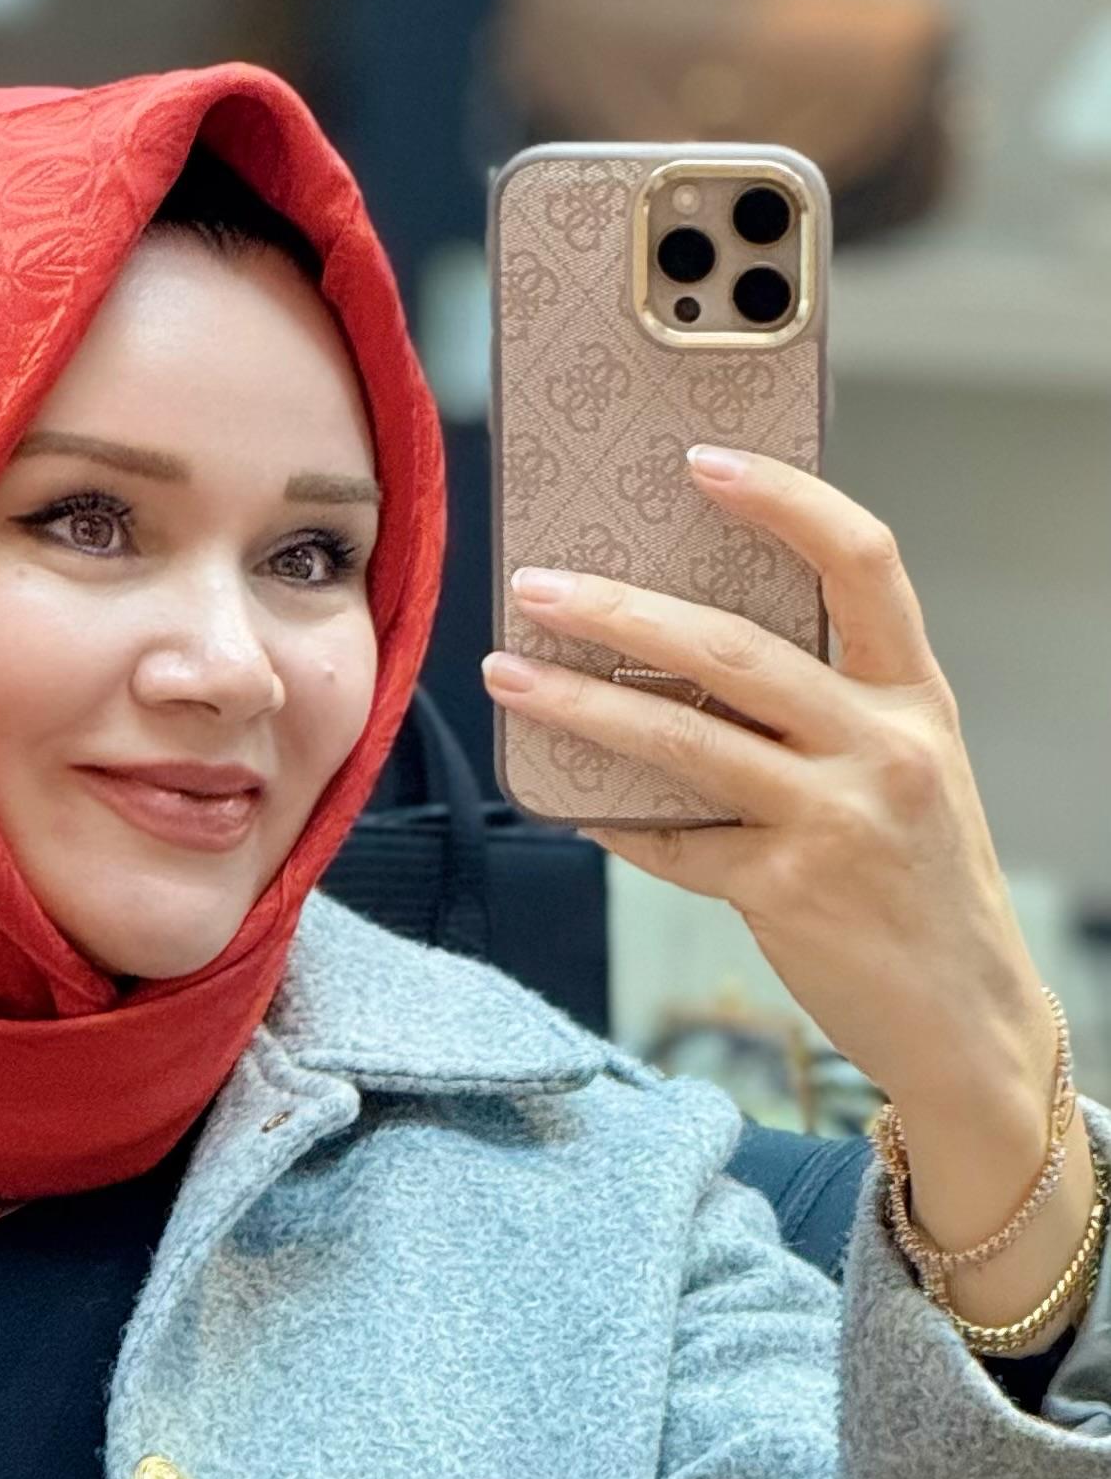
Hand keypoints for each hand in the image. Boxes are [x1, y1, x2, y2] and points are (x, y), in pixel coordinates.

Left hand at [480, 451, 1086, 1323]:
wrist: (967, 1016)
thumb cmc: (921, 886)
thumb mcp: (905, 773)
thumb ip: (828, 712)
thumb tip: (690, 657)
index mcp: (914, 697)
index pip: (862, 561)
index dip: (784, 500)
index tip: (702, 462)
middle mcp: (881, 746)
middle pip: (733, 647)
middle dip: (620, 608)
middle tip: (536, 584)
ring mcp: (834, 821)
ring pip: (682, 739)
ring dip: (581, 703)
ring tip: (511, 673)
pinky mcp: (785, 893)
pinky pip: (673, 842)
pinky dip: (613, 821)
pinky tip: (565, 802)